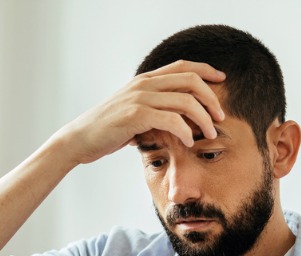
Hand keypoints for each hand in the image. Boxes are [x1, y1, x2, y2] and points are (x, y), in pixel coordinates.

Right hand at [53, 60, 226, 166]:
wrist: (79, 139)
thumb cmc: (105, 131)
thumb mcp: (131, 114)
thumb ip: (151, 111)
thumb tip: (170, 122)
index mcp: (145, 81)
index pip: (183, 67)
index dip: (206, 71)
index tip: (221, 82)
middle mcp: (145, 84)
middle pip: (191, 81)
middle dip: (212, 98)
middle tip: (220, 117)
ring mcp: (140, 98)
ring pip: (185, 100)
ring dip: (203, 118)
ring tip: (209, 134)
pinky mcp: (136, 116)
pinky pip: (171, 120)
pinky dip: (185, 131)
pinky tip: (188, 142)